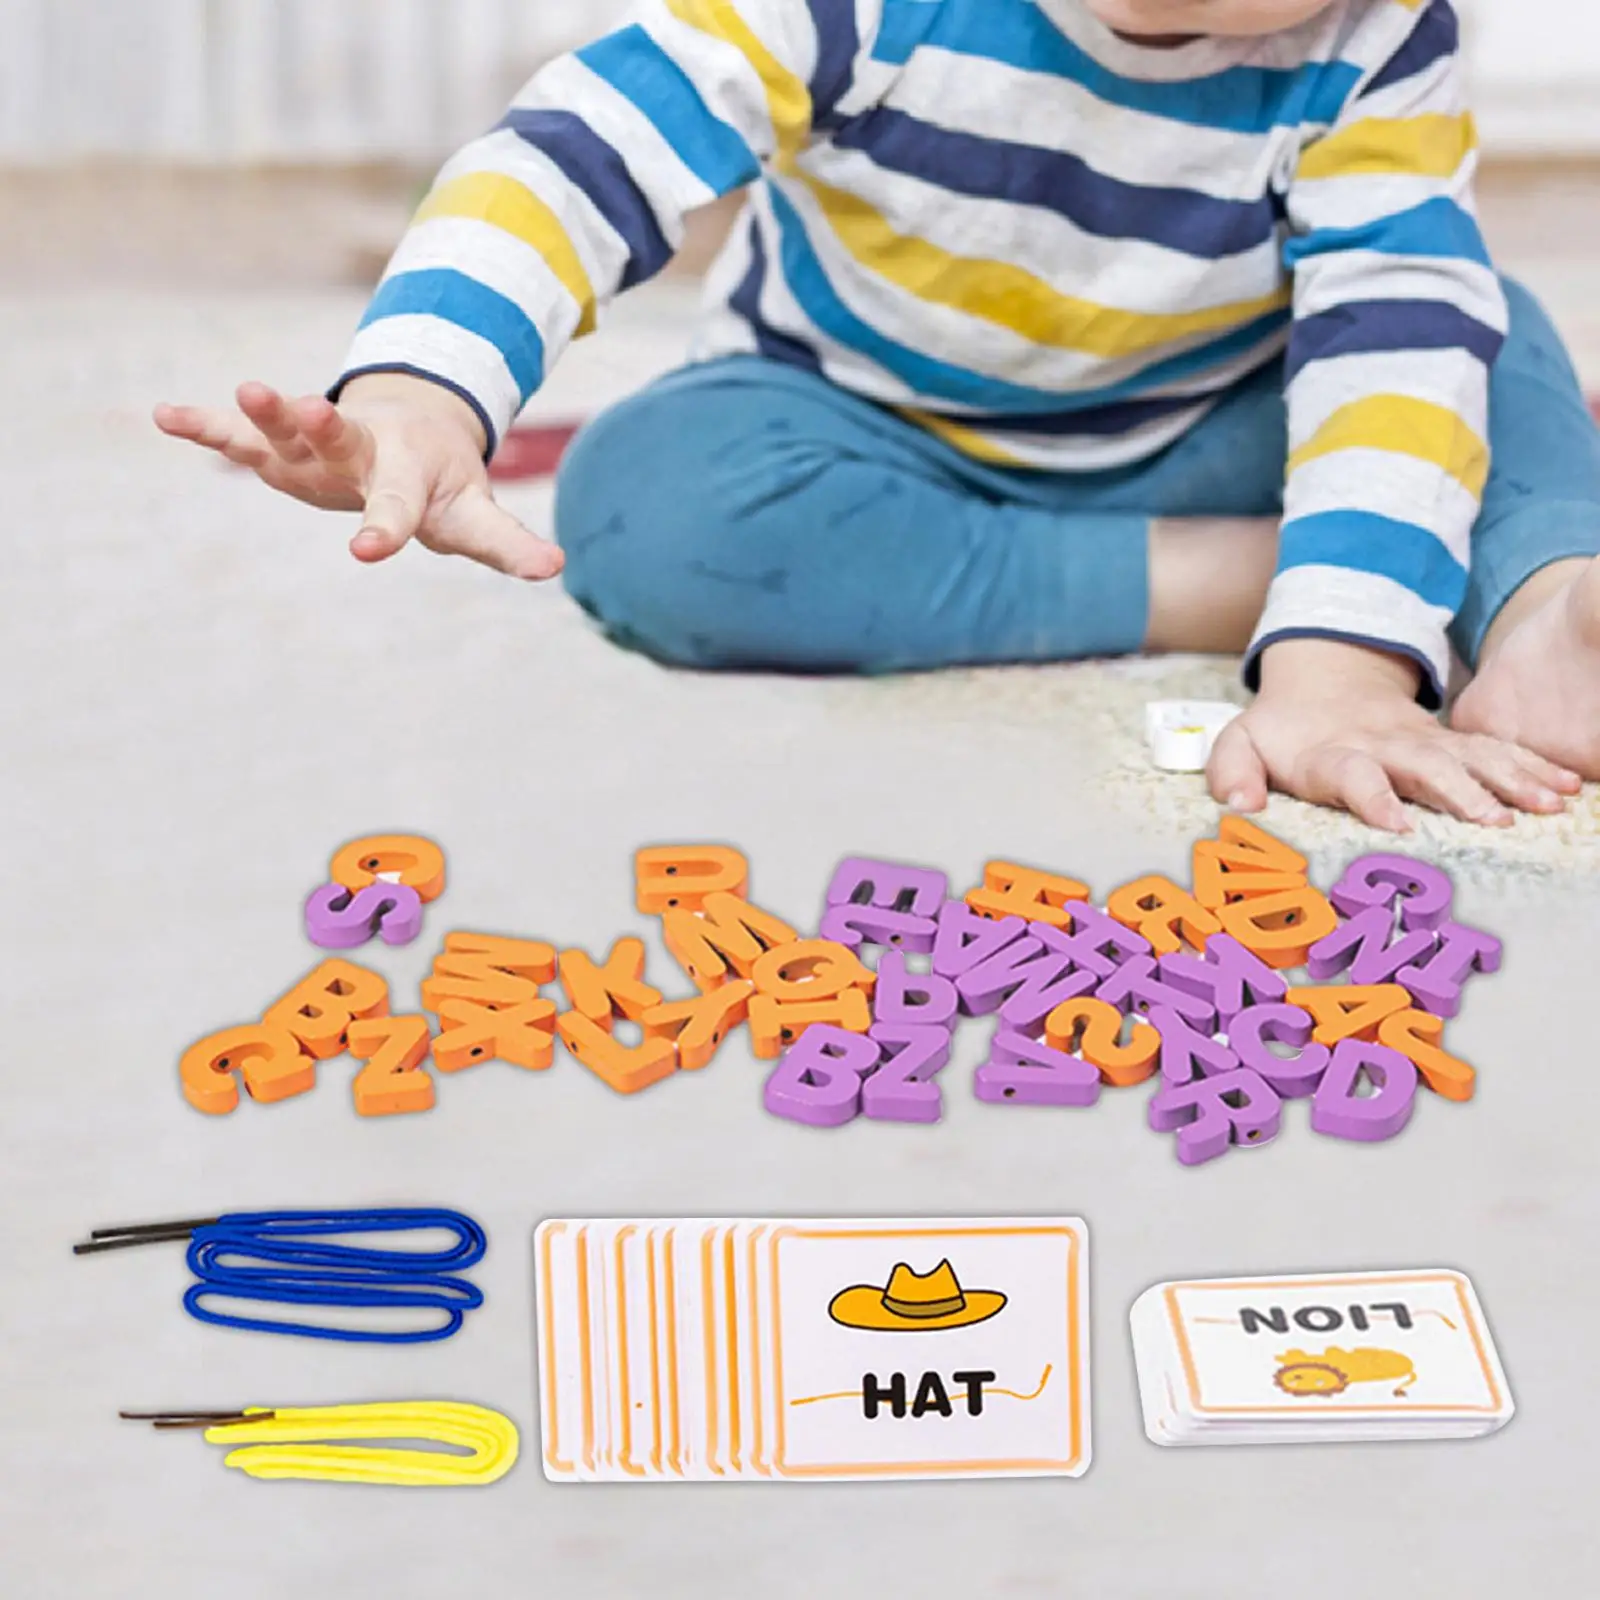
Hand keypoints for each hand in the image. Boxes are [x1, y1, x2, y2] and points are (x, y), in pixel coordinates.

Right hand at [153, 374, 562, 579]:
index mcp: (408, 476)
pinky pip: (241, 433)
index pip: (399, 505)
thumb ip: (508, 543)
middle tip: (307, 406)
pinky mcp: (283, 442)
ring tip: (242, 391)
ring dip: (263, 413)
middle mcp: (360, 452)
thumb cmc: (444, 484)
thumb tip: (557, 567)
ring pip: (286, 429)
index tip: (369, 551)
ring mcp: (317, 444)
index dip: (387, 528)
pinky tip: (163, 416)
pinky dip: (206, 425)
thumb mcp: (476, 517)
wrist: (416, 428)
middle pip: (340, 440)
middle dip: (321, 426)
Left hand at [1207, 639, 1579, 831]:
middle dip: (1459, 791)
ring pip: (1472, 755)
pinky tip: (1567, 786)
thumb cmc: (1281, 732)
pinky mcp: (1451, 742)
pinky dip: (1532, 765)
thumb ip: (1231, 773)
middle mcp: (1382, 745)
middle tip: (1493, 821)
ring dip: (1510, 778)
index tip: (1396, 823)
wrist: (1325, 681)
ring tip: (1548, 802)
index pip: (1350, 773)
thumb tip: (1239, 808)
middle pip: (1424, 766)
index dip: (1370, 796)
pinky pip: (1497, 749)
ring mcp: (1422, 741)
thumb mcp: (1240, 744)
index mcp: (1330, 754)